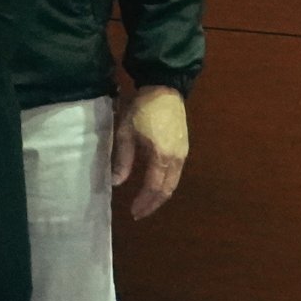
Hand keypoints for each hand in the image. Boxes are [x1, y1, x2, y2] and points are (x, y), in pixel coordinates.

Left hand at [112, 85, 188, 218]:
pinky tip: (154, 185)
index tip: (134, 212)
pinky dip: (165, 184)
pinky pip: (176, 173)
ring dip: (160, 195)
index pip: (154, 188)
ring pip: (173, 183)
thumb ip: (122, 159)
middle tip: (139, 212)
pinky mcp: (184, 148)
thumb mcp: (126, 133)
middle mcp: (177, 159)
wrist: (164, 88)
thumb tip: (117, 183)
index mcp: (162, 157)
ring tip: (146, 202)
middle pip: (167, 190)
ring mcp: (183, 154)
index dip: (144, 202)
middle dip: (153, 203)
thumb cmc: (142, 109)